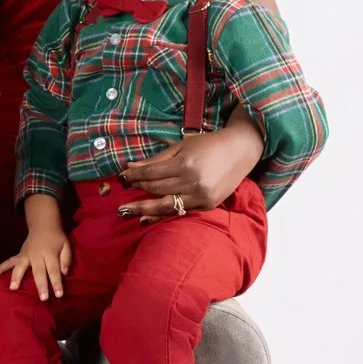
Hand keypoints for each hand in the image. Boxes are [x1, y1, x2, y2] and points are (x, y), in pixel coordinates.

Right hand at [0, 225, 73, 298]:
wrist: (43, 225)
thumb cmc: (56, 238)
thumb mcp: (66, 245)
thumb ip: (66, 259)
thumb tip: (65, 273)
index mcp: (50, 253)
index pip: (54, 270)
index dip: (56, 283)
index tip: (59, 295)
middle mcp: (36, 255)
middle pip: (38, 271)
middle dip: (40, 285)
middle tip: (42, 298)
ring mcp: (25, 255)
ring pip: (20, 266)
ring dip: (16, 277)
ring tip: (13, 288)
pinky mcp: (19, 255)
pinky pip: (9, 262)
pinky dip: (0, 268)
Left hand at [117, 122, 260, 223]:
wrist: (240, 151)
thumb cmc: (208, 145)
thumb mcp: (181, 146)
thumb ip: (156, 159)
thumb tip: (130, 167)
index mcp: (185, 164)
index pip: (151, 173)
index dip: (134, 176)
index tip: (121, 178)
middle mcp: (192, 181)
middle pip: (156, 189)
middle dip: (137, 191)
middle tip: (121, 196)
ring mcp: (201, 196)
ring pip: (165, 205)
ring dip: (144, 209)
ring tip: (126, 212)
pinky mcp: (207, 205)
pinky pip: (179, 211)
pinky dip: (163, 215)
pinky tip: (148, 218)